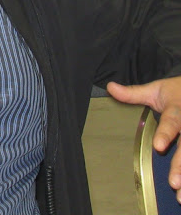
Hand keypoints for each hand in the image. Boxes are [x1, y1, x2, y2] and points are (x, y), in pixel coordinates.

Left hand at [107, 77, 180, 200]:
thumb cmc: (175, 93)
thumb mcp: (155, 90)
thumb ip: (133, 93)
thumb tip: (110, 87)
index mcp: (176, 111)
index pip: (171, 123)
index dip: (165, 134)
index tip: (158, 146)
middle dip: (180, 165)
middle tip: (174, 183)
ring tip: (180, 195)